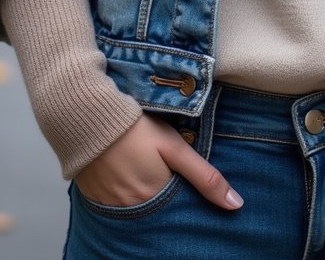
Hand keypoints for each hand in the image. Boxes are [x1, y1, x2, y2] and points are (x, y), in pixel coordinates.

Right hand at [74, 114, 242, 210]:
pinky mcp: (92, 196)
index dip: (182, 194)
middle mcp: (130, 209)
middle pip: (154, 209)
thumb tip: (236, 204)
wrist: (89, 115)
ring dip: (141, 193)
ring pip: (134, 207)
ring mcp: (109, 205)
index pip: (176, 208)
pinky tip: (123, 171)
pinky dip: (121, 191)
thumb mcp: (175, 147)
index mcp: (153, 198)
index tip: (181, 179)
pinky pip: (112, 202)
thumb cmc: (136, 128)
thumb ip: (205, 176)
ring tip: (142, 169)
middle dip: (162, 195)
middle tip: (159, 170)